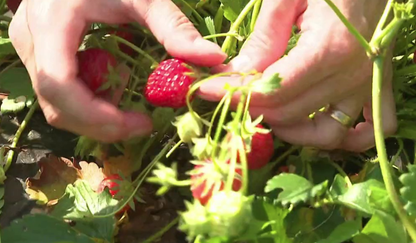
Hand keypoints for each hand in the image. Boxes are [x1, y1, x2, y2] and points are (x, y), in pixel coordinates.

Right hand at [8, 0, 226, 141]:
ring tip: (127, 91)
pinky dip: (88, 100)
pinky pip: (58, 92)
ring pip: (55, 104)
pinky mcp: (35, 53)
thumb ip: (174, 28)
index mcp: (53, 22)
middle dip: (101, 123)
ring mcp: (28, 47)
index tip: (139, 124)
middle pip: (56, 104)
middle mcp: (30, 39)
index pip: (59, 84)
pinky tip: (112, 82)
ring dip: (95, 113)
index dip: (96, 115)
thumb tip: (214, 59)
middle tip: (141, 124)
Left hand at [198, 0, 396, 151]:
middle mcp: (353, 76)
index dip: (234, 94)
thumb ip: (264, 39)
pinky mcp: (379, 88)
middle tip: (232, 95)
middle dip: (252, 109)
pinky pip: (369, 132)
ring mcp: (369, 86)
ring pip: (326, 135)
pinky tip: (316, 126)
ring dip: (293, 132)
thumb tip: (236, 74)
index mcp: (329, 49)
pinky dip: (343, 139)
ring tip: (270, 113)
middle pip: (290, 113)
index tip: (207, 90)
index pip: (271, 91)